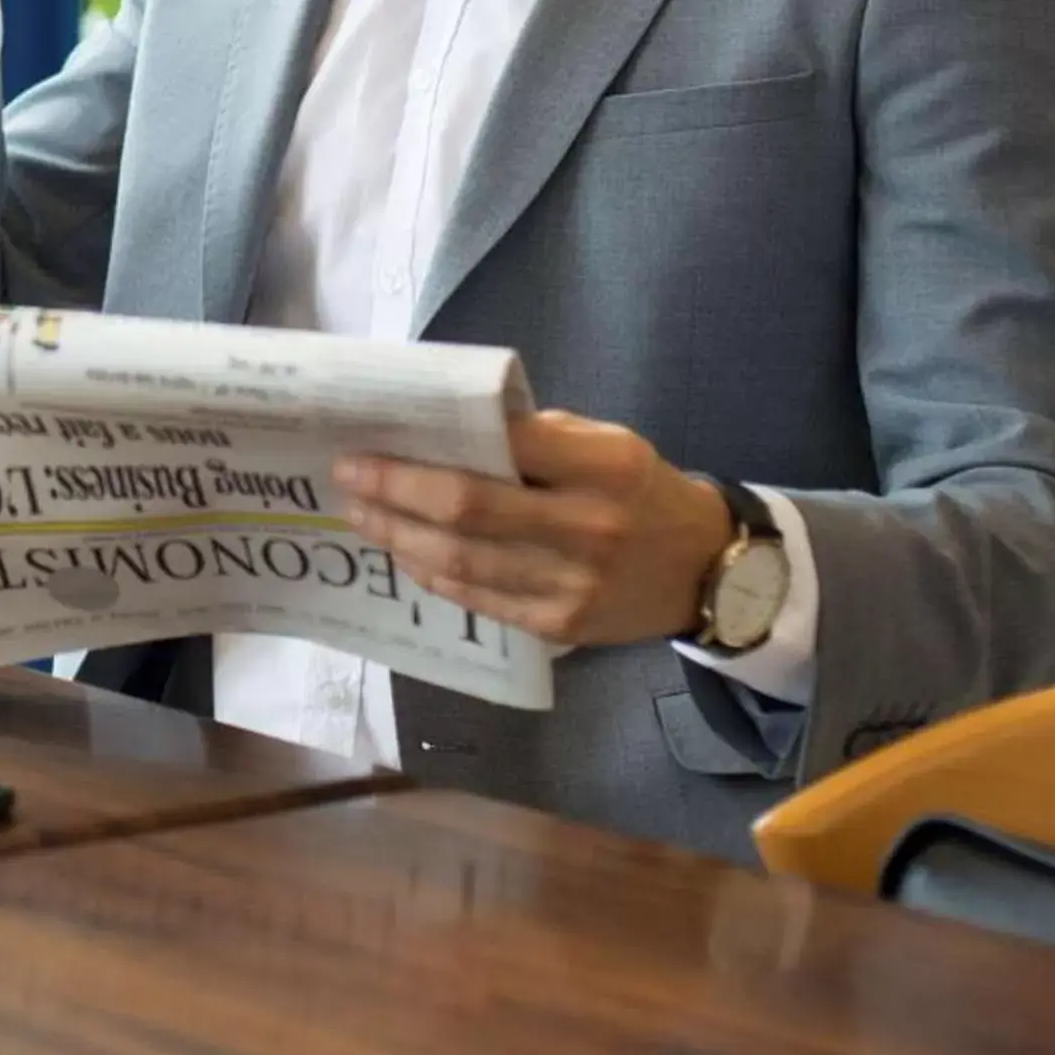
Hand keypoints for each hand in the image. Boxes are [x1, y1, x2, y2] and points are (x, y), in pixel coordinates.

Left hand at [335, 412, 732, 649]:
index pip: (504, 446)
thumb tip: (453, 428)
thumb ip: (538, 436)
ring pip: (463, 560)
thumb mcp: (608, 443)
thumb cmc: (641, 491)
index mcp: (602, 467)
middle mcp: (587, 527)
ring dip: (400, 536)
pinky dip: (433, 574)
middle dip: (396, 491)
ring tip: (361, 513)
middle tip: (348, 475)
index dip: (433, 443)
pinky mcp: (558, 625)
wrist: (706, 571)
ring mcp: (571, 584)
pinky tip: (403, 552)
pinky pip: (479, 598)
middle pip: (468, 509)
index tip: (377, 436)